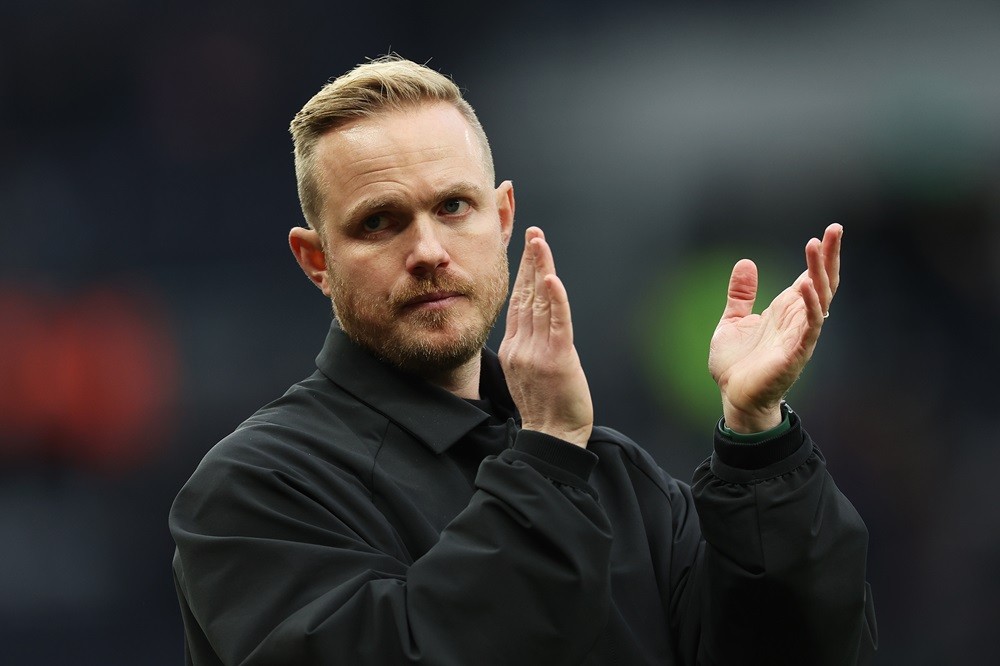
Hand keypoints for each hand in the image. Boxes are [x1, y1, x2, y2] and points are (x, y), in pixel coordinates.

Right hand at [499, 227, 592, 447]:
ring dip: (541, 269)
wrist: (551, 437)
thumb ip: (530, 347)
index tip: (527, 248)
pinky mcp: (557, 359)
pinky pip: (557, 323)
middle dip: (530, 261)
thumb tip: (538, 327)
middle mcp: (522, 346)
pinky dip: (556, 299)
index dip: (524, 273)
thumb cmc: (546, 409)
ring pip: (540, 303)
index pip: (519, 302)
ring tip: (540, 242)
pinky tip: (552, 278)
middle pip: (526, 295)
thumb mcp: (528, 373)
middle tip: (533, 233)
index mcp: (514, 348)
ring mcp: (537, 352)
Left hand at [708, 223, 842, 432]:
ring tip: (816, 247)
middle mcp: (797, 321)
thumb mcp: (733, 320)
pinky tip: (808, 287)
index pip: (811, 277)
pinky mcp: (795, 355)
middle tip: (833, 229)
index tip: (830, 230)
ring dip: (819, 273)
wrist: (732, 398)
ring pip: (819, 300)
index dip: (822, 255)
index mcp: (785, 311)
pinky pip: (809, 329)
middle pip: (822, 283)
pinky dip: (811, 307)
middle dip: (829, 256)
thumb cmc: (736, 364)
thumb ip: (741, 294)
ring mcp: (799, 337)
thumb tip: (746, 262)